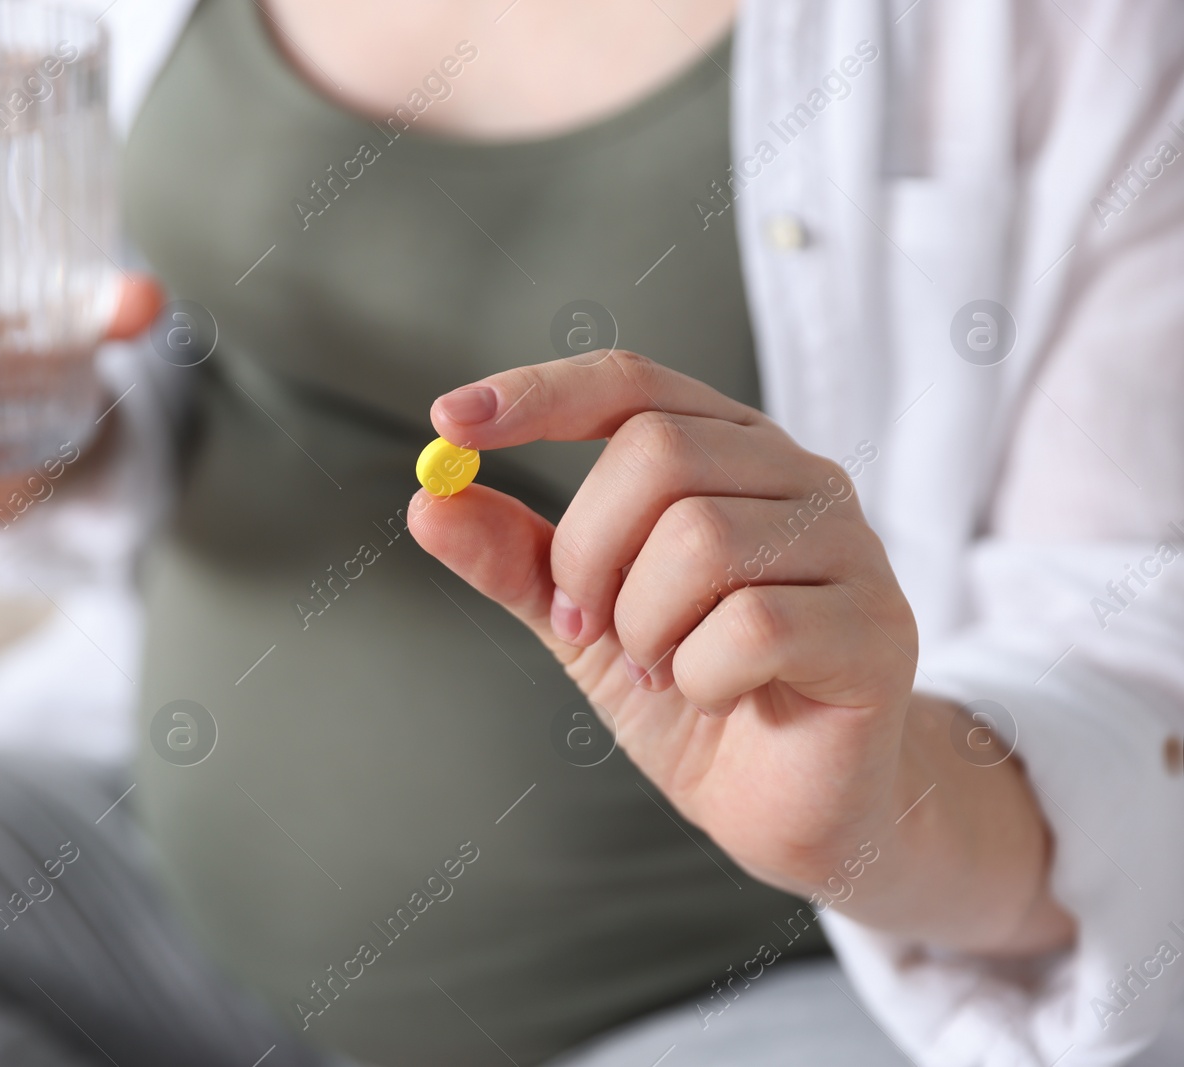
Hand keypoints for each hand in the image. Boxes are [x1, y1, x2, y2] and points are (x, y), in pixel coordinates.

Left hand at [410, 351, 1072, 953]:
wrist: (787, 802)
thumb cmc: (694, 693)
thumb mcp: (583, 621)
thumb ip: (516, 560)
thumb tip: (429, 501)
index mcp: (726, 450)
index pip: (628, 382)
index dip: (537, 392)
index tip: (448, 421)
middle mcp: (796, 475)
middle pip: (656, 452)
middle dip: (588, 553)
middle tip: (588, 625)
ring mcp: (849, 546)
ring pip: (701, 540)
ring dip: (644, 626)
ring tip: (661, 668)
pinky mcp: (876, 627)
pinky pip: (753, 627)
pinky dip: (701, 676)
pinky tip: (715, 695)